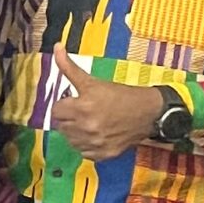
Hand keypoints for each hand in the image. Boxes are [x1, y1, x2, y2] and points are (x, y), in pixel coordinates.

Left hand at [49, 48, 169, 161]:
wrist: (147, 112)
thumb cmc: (120, 95)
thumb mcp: (93, 81)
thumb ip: (69, 67)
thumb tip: (56, 47)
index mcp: (83, 107)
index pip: (56, 111)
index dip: (64, 104)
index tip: (75, 101)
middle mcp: (87, 127)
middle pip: (61, 126)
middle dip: (69, 117)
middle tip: (83, 111)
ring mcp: (95, 143)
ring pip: (70, 140)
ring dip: (75, 132)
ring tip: (90, 122)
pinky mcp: (102, 155)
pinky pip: (83, 152)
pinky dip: (86, 145)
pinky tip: (96, 134)